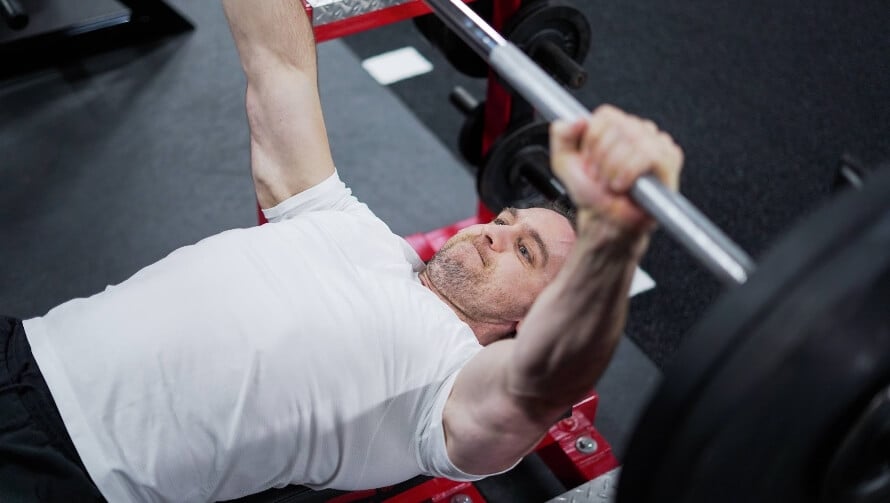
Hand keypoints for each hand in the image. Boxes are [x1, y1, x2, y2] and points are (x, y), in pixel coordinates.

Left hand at [550, 105, 683, 231]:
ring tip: (611, 183)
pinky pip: (651, 155)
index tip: (590, 162)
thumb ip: (561, 135)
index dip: (592, 142)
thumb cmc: (592, 192)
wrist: (606, 220)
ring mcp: (657, 142)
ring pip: (635, 139)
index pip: (606, 115)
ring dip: (615, 167)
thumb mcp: (564, 162)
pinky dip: (630, 171)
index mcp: (617, 125)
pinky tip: (624, 185)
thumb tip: (579, 119)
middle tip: (600, 178)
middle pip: (620, 127)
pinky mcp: (670, 159)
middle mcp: (639, 129)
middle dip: (602, 159)